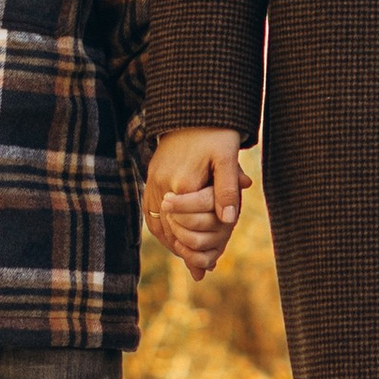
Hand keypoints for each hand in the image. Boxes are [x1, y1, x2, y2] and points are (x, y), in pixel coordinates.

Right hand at [145, 128, 244, 279]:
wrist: (193, 109)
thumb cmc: (215, 132)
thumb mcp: (227, 157)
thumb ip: (227, 189)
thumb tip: (228, 220)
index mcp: (181, 182)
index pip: (186, 226)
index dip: (197, 248)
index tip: (210, 265)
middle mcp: (162, 185)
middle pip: (171, 229)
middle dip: (186, 251)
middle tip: (201, 269)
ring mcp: (153, 182)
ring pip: (158, 224)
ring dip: (173, 243)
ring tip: (189, 259)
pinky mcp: (151, 178)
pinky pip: (152, 212)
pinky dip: (163, 229)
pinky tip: (174, 239)